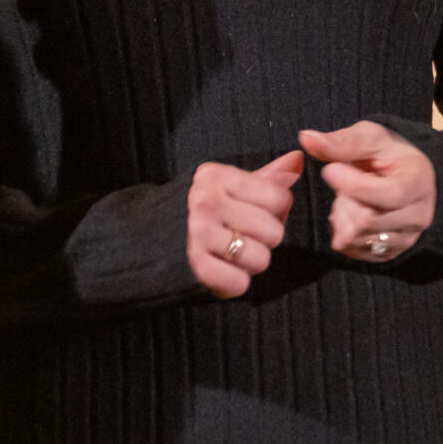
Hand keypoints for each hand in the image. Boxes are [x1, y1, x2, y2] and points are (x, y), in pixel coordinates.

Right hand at [185, 151, 301, 298]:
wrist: (143, 242)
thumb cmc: (196, 213)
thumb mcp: (225, 187)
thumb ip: (265, 176)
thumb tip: (299, 158)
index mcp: (216, 176)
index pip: (279, 197)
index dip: (273, 212)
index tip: (251, 215)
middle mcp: (206, 200)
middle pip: (274, 231)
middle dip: (263, 241)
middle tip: (237, 238)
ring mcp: (198, 232)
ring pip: (261, 259)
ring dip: (249, 265)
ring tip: (228, 256)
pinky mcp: (195, 265)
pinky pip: (240, 283)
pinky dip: (233, 284)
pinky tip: (218, 271)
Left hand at [300, 121, 435, 261]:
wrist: (398, 173)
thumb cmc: (384, 152)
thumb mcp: (367, 137)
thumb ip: (341, 141)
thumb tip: (306, 138)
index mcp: (418, 182)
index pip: (390, 195)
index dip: (354, 186)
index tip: (330, 170)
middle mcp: (418, 216)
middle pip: (368, 220)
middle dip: (345, 198)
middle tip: (343, 179)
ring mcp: (405, 238)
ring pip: (356, 237)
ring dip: (342, 214)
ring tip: (348, 195)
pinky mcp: (388, 253)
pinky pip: (351, 249)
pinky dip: (340, 231)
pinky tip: (348, 211)